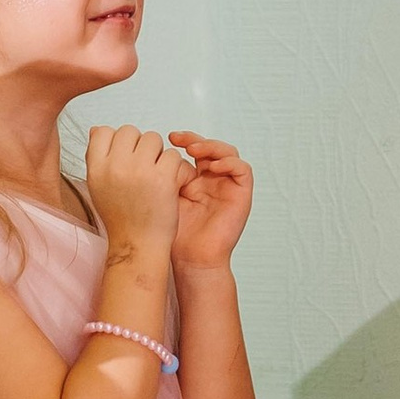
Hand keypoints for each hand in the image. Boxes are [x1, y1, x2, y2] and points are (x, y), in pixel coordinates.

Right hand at [82, 125, 186, 258]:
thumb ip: (98, 157)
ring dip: (159, 154)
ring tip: (156, 176)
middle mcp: (115, 166)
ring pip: (154, 139)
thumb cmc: (121, 218)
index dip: (117, 141)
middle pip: (131, 131)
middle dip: (140, 146)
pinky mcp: (162, 178)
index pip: (104, 131)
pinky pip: (172, 155)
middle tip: (144, 168)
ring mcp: (139, 170)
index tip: (125, 158)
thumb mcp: (99, 186)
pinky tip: (172, 184)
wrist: (137, 245)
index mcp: (96, 168)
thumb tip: (98, 129)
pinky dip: (176, 169)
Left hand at [170, 132, 252, 274]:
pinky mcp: (242, 195)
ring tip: (194, 150)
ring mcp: (229, 186)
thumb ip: (166, 175)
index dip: (184, 140)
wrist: (191, 259)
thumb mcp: (165, 198)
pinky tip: (213, 167)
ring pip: (228, 153)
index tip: (166, 139)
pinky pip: (243, 170)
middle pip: (211, 147)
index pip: (195, 149)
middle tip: (177, 139)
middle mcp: (214, 180)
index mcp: (196, 179)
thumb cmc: (176, 235)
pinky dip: (230, 163)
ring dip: (212, 147)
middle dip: (195, 139)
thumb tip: (156, 151)